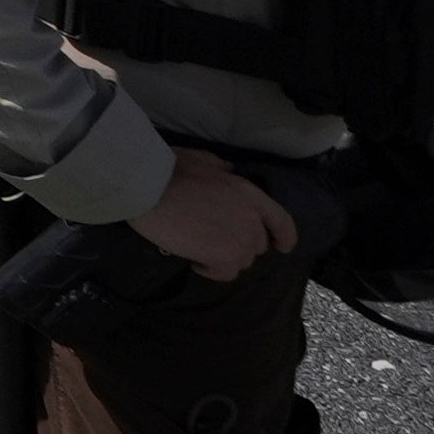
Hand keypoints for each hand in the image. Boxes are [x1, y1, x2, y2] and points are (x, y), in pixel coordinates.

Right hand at [128, 144, 298, 279]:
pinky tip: (193, 260)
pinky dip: (210, 269)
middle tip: (214, 238)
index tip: (281, 246)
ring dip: (223, 257)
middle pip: (257, 244)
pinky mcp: (224, 258)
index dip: (284, 236)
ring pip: (241, 260)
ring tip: (199, 248)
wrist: (149, 188)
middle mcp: (252, 219)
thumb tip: (228, 171)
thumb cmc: (170, 169)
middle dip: (239, 244)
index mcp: (249, 194)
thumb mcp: (202, 160)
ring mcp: (240, 240)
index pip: (282, 221)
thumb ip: (222, 169)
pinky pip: (225, 273)